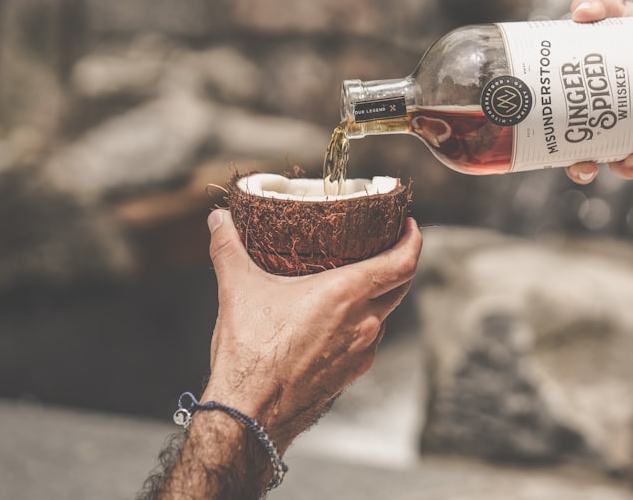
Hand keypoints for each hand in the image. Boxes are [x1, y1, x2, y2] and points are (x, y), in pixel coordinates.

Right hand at [202, 209, 421, 449]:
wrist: (250, 414)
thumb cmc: (251, 353)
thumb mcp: (238, 289)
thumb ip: (228, 248)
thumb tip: (219, 219)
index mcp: (347, 294)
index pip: (404, 263)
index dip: (413, 240)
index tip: (408, 225)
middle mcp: (364, 323)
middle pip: (400, 286)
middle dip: (400, 262)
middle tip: (387, 243)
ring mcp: (361, 351)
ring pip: (385, 314)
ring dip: (379, 294)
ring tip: (359, 278)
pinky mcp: (352, 372)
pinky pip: (368, 339)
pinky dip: (363, 322)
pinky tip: (339, 318)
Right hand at [564, 0, 632, 184]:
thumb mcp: (625, 15)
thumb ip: (601, 7)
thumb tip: (580, 11)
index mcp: (589, 97)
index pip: (563, 126)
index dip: (556, 148)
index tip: (561, 154)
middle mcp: (608, 120)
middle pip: (586, 153)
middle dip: (584, 168)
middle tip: (589, 166)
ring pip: (625, 163)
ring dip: (629, 168)